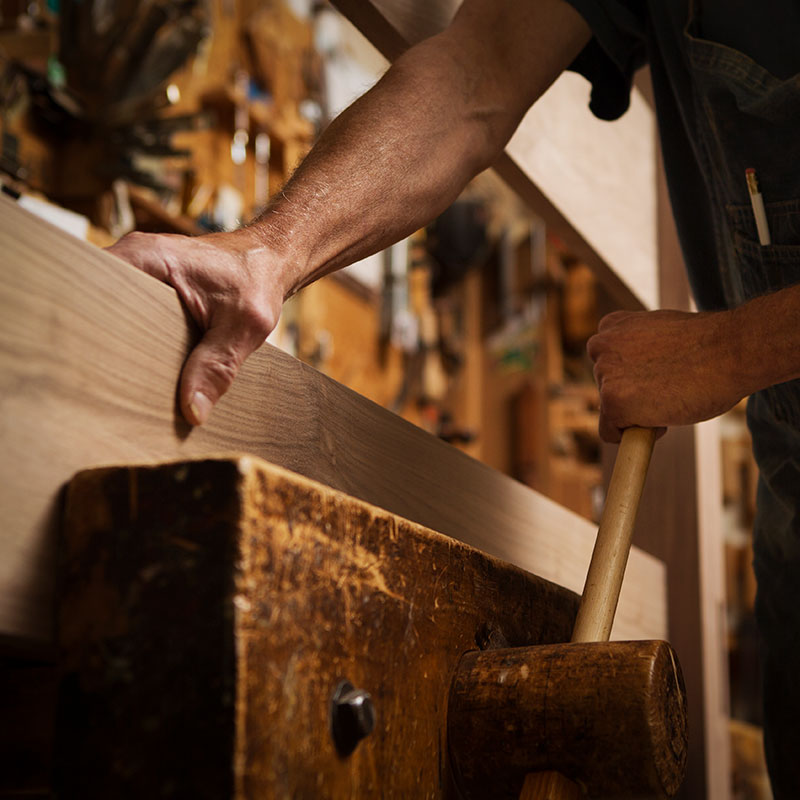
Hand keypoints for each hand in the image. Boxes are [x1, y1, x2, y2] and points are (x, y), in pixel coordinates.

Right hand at [108, 229, 285, 424]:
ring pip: (111, 315)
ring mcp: (136, 274)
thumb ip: (219, 365)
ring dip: (119, 346)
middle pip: (96, 307)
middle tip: (109, 387)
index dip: (90, 327)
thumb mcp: (244, 324)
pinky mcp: (146, 290)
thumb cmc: (258, 279)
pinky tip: (141, 372)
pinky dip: (136, 342)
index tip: (97, 366)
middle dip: (102, 346)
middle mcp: (132, 261)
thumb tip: (193, 412)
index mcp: (147, 258)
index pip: (94, 290)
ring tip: (121, 385)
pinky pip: (129, 317)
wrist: (269, 260)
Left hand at [587, 309, 743, 442]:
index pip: (607, 363)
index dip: (633, 375)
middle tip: (671, 388)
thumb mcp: (662, 334)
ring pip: (610, 410)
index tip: (659, 374)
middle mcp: (601, 347)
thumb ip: (640, 349)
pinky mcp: (613, 402)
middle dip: (634, 394)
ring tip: (672, 398)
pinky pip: (611, 433)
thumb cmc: (709, 345)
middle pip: (606, 388)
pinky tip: (662, 419)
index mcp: (612, 326)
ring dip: (636, 413)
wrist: (731, 350)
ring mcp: (604, 375)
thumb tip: (637, 372)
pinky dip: (633, 436)